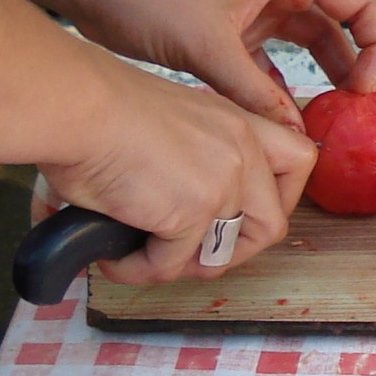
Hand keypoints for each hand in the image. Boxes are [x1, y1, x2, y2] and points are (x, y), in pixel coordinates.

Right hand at [39, 55, 316, 284]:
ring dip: (180, 266)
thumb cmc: (97, 108)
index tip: (238, 213)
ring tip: (140, 255)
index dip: (278, 198)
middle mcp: (240, 150)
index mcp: (235, 122)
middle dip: (230, 253)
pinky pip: (169, 267)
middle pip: (273, 225)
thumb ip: (185, 163)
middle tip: (183, 251)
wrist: (77, 106)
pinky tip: (112, 254)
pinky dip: (136, 269)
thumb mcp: (166, 124)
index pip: (298, 160)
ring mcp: (222, 182)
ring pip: (224, 257)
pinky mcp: (193, 212)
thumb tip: (172, 207)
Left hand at [64, 0, 375, 132]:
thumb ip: (255, 94)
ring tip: (331, 112)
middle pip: (350, 9)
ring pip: (314, 33)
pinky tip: (282, 113)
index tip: (364, 89)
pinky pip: (277, 50)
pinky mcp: (234, 20)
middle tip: (359, 98)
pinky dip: (286, 79)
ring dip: (328, 66)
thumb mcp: (206, 49)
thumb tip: (298, 136)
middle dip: (364, 52)